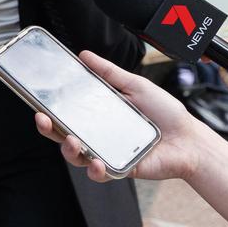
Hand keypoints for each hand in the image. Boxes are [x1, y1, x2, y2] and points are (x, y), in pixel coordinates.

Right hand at [34, 50, 206, 182]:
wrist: (189, 139)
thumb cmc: (165, 113)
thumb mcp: (135, 85)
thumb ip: (109, 72)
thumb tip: (84, 54)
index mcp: (98, 114)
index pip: (67, 112)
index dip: (49, 109)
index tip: (38, 103)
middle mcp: (98, 134)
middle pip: (63, 135)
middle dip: (48, 130)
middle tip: (44, 121)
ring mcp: (106, 152)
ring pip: (77, 156)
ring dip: (69, 150)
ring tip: (74, 142)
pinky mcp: (119, 168)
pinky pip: (100, 173)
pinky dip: (95, 170)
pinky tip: (97, 163)